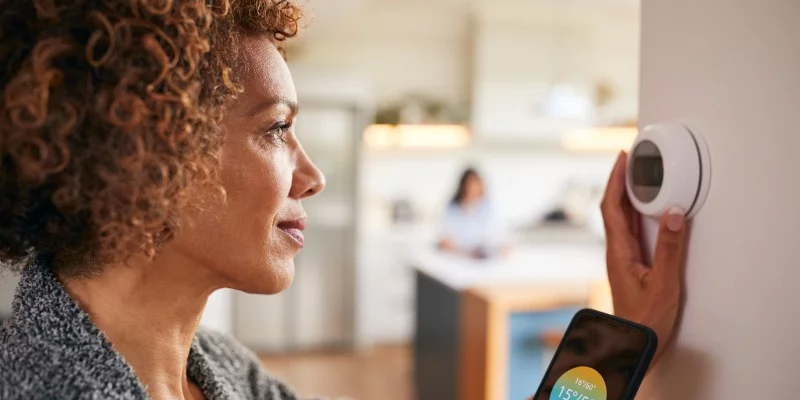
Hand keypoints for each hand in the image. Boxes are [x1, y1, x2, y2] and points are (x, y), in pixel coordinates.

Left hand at [600, 151, 688, 362]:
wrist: (634, 344)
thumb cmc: (645, 321)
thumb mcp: (664, 284)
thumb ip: (670, 250)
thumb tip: (673, 214)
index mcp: (619, 253)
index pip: (611, 207)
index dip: (614, 180)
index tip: (621, 159)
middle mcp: (616, 252)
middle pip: (613, 208)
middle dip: (619, 181)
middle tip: (630, 158)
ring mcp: (622, 258)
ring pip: (621, 219)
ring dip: (627, 195)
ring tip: (637, 174)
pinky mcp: (631, 265)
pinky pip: (630, 231)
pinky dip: (636, 213)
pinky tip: (646, 208)